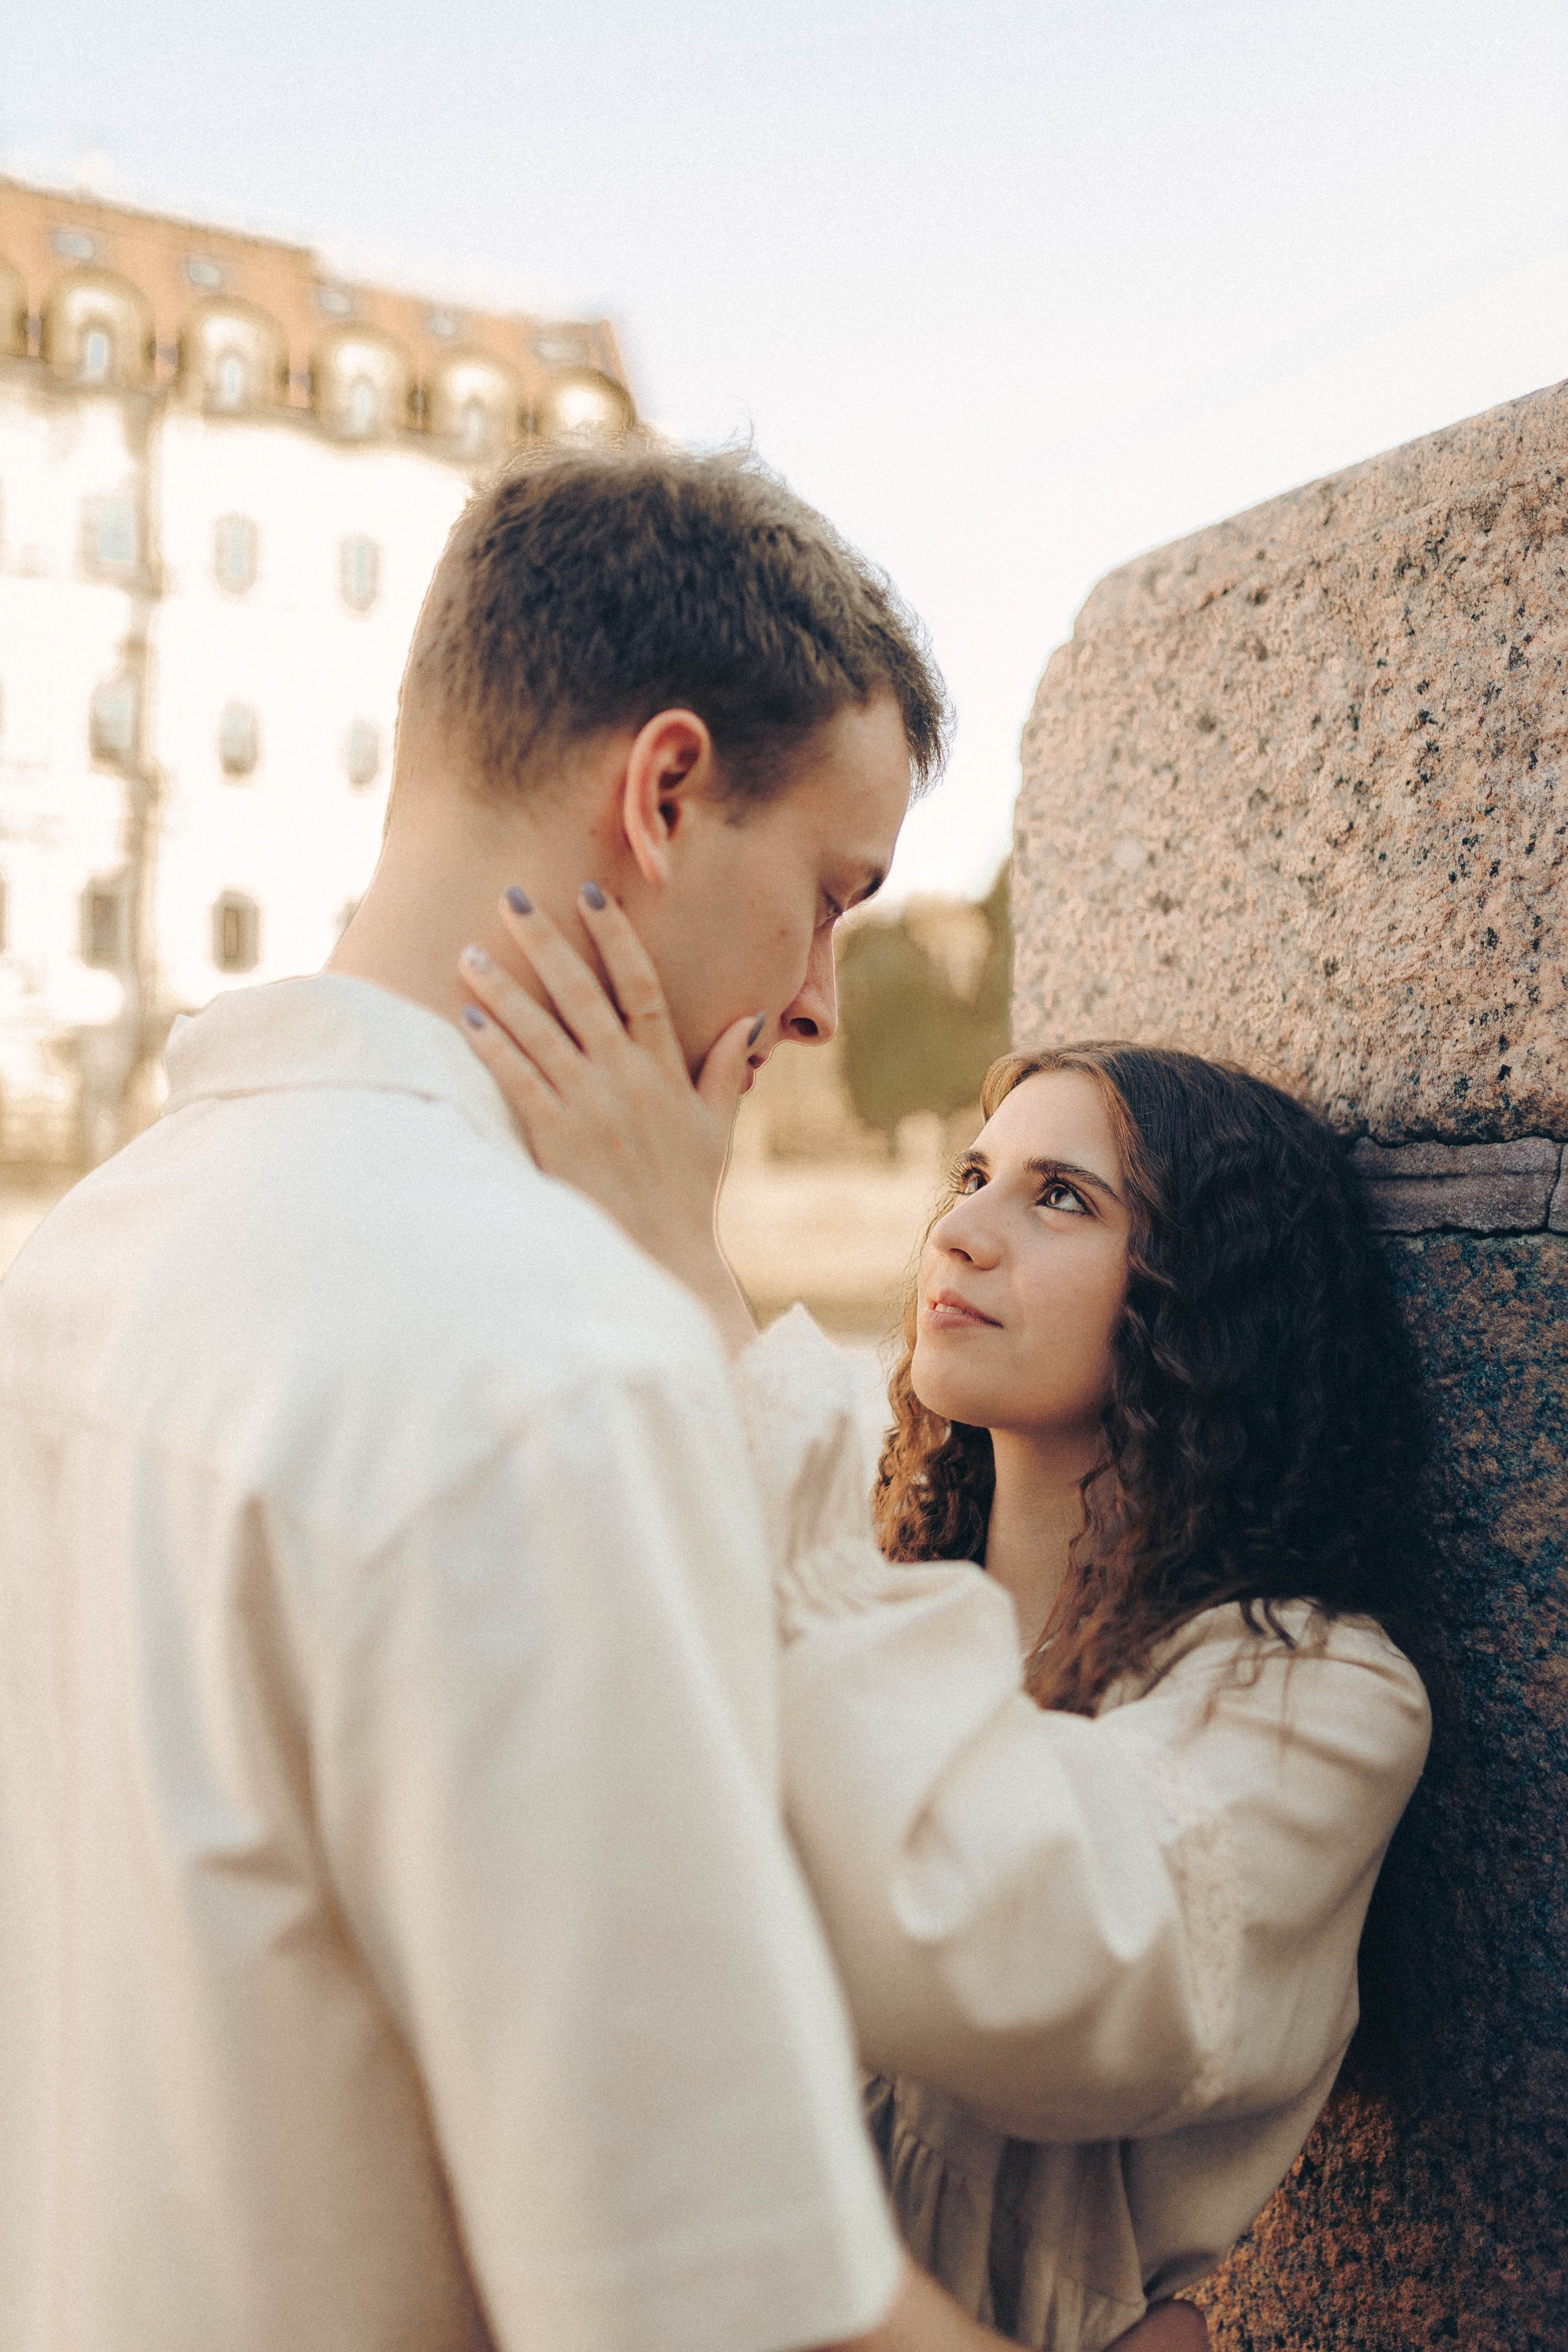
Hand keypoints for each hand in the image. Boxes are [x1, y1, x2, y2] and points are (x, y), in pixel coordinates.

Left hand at [457, 884, 759, 1353]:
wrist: (662, 1255)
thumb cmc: (686, 1194)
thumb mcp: (716, 1127)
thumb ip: (727, 1070)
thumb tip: (752, 1022)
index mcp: (665, 1068)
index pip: (642, 984)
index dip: (616, 936)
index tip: (591, 893)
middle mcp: (626, 1077)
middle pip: (582, 992)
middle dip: (546, 941)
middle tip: (512, 897)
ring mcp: (589, 1104)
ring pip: (540, 1030)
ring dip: (503, 988)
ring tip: (471, 953)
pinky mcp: (556, 1135)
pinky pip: (518, 1079)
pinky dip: (493, 1046)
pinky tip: (467, 1017)